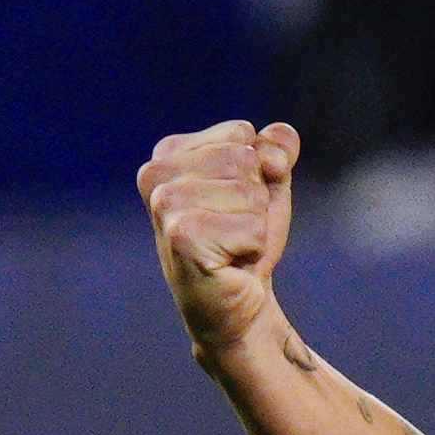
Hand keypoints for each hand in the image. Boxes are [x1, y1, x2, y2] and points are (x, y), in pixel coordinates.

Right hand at [140, 119, 299, 360]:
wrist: (240, 301)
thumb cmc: (246, 240)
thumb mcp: (267, 185)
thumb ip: (276, 149)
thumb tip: (278, 146)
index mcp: (169, 153)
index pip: (242, 133)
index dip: (257, 170)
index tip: (236, 204)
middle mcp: (156, 174)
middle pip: (246, 159)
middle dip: (257, 199)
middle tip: (234, 230)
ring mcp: (165, 205)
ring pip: (251, 193)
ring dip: (255, 225)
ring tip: (232, 246)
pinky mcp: (182, 237)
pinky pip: (253, 227)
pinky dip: (254, 248)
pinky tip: (230, 262)